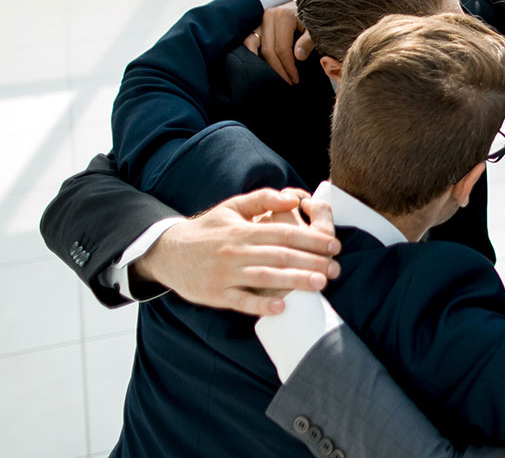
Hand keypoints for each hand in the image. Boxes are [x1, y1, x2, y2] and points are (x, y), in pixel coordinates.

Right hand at [132, 188, 341, 315]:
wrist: (167, 252)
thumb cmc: (207, 229)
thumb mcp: (231, 207)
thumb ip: (263, 198)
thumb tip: (294, 198)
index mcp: (242, 229)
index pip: (283, 234)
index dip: (311, 240)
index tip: (334, 246)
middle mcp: (235, 251)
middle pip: (279, 256)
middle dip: (311, 262)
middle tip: (336, 269)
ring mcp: (225, 274)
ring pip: (265, 278)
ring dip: (295, 281)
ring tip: (320, 284)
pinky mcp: (216, 294)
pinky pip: (242, 301)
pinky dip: (261, 305)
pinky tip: (282, 307)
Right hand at [241, 1, 313, 84]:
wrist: (309, 6)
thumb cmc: (313, 18)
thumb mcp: (316, 29)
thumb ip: (309, 41)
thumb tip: (298, 56)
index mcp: (284, 16)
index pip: (282, 48)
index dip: (288, 67)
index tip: (295, 80)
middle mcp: (269, 16)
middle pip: (268, 50)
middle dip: (277, 70)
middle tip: (287, 83)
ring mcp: (260, 19)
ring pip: (254, 45)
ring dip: (261, 64)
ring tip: (272, 78)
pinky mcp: (257, 23)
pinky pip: (249, 40)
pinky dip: (251, 53)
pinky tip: (257, 66)